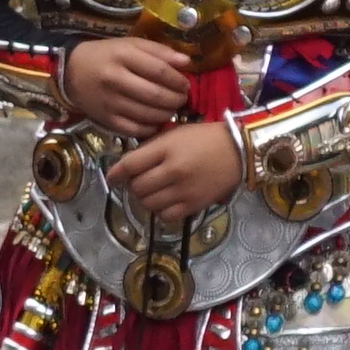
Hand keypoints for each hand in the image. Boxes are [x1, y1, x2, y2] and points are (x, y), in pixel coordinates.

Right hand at [60, 36, 197, 137]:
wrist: (71, 73)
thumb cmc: (106, 55)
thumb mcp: (130, 45)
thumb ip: (159, 51)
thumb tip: (187, 62)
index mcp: (123, 55)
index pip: (159, 71)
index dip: (178, 80)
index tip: (185, 85)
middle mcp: (115, 79)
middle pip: (155, 95)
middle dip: (176, 100)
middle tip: (182, 99)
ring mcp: (109, 102)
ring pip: (148, 114)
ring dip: (167, 114)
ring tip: (171, 109)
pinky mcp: (105, 120)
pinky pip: (135, 129)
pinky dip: (151, 127)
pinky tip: (155, 121)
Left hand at [108, 115, 250, 220]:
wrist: (238, 150)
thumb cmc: (204, 138)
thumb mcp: (174, 133)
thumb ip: (151, 147)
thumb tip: (127, 165)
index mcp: (166, 148)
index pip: (130, 164)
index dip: (115, 173)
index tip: (111, 177)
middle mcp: (173, 170)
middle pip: (137, 187)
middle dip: (134, 185)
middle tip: (139, 181)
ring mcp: (184, 190)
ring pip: (149, 204)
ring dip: (146, 199)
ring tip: (153, 191)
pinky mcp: (194, 204)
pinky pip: (166, 216)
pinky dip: (161, 211)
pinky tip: (165, 202)